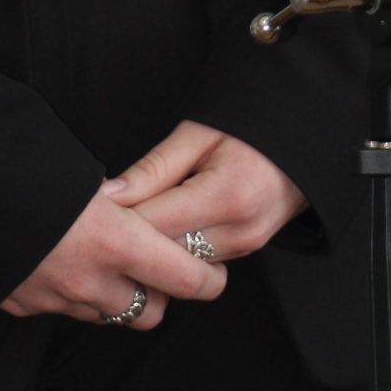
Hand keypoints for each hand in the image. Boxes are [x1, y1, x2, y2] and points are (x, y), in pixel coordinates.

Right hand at [0, 177, 231, 329]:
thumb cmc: (17, 164)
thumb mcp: (74, 168)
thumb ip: (110, 194)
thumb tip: (121, 198)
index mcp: (113, 240)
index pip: (184, 277)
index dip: (208, 278)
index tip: (216, 271)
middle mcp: (90, 280)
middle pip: (152, 312)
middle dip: (159, 292)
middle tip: (154, 260)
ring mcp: (56, 299)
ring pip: (109, 314)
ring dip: (116, 293)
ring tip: (105, 259)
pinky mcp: (25, 306)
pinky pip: (66, 308)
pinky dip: (74, 292)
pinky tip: (60, 259)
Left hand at [101, 118, 307, 257]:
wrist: (302, 138)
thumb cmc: (247, 127)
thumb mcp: (197, 134)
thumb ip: (154, 168)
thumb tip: (110, 195)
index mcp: (227, 195)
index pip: (156, 224)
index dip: (118, 220)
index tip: (88, 212)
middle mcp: (240, 231)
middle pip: (167, 252)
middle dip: (130, 240)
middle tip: (98, 224)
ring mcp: (247, 247)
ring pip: (182, 263)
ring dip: (153, 247)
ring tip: (124, 226)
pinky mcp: (247, 252)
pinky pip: (199, 260)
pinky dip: (175, 249)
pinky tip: (156, 230)